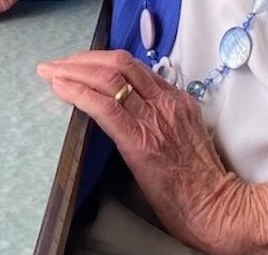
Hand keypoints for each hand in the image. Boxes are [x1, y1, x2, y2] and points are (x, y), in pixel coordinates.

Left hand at [37, 49, 254, 253]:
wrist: (217, 208)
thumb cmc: (199, 181)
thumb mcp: (183, 134)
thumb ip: (159, 115)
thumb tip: (127, 108)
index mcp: (175, 99)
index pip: (131, 66)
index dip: (99, 60)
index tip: (78, 63)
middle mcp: (164, 102)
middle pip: (117, 64)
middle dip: (81, 59)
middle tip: (57, 64)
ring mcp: (153, 119)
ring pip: (107, 78)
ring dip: (72, 71)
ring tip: (50, 72)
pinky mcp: (140, 141)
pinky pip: (104, 107)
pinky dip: (78, 93)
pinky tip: (61, 89)